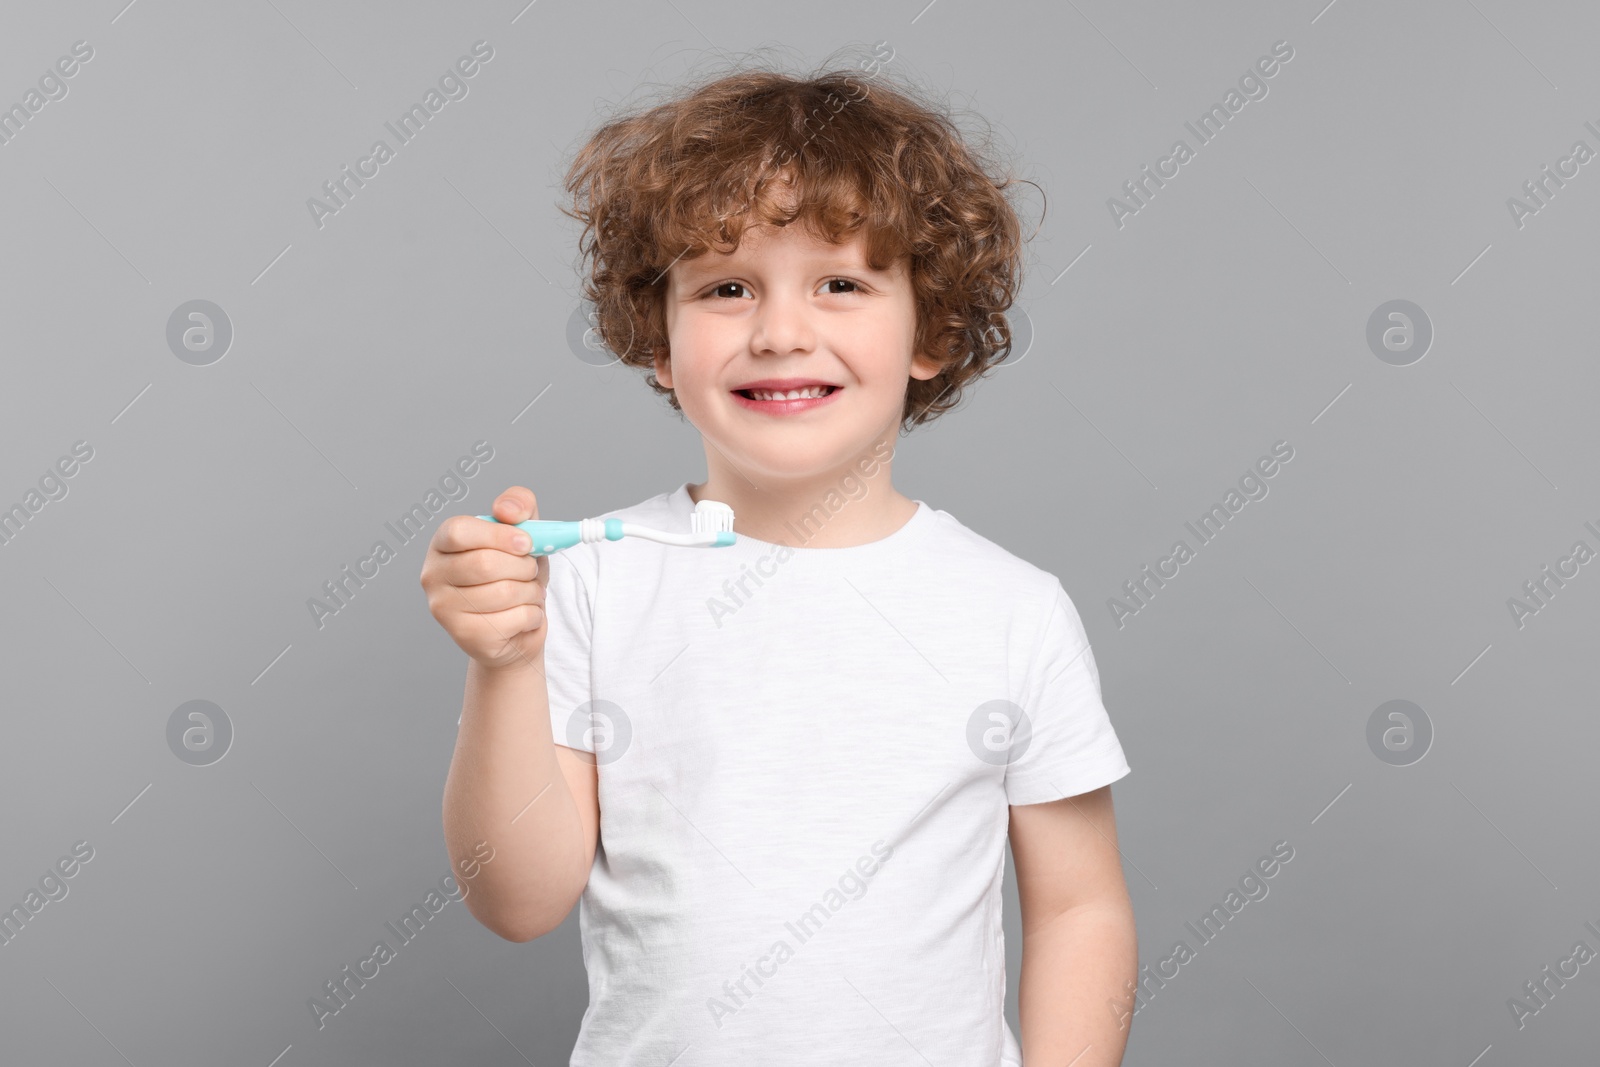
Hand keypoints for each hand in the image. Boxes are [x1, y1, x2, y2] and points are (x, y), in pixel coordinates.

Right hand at [421, 486, 549, 671]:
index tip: (526, 542)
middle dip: (523, 566)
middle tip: (530, 571)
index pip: (459, 531)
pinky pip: (513, 619)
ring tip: (528, 593)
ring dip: (531, 591)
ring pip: (503, 592)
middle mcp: (433, 575)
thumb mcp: (524, 532)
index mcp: (443, 543)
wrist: (516, 626)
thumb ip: (519, 505)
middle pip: (485, 564)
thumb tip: (509, 510)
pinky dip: (532, 615)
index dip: (498, 535)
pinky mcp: (464, 635)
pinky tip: (525, 615)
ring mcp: (444, 608)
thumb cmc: (515, 574)